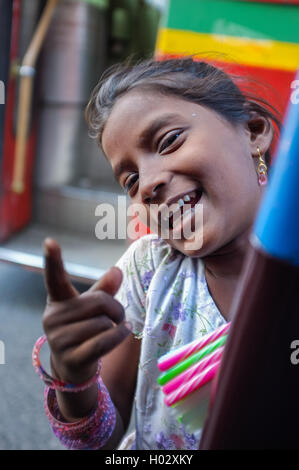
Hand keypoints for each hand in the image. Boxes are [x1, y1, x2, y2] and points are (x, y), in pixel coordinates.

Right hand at [42, 238, 129, 384]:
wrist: (73, 366)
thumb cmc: (84, 329)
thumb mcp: (93, 307)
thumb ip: (104, 289)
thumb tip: (117, 270)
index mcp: (58, 300)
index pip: (55, 278)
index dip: (52, 260)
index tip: (49, 242)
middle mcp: (53, 317)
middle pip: (99, 302)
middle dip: (115, 309)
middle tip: (117, 317)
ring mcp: (59, 339)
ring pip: (103, 323)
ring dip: (116, 326)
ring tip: (110, 331)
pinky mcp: (71, 357)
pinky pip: (104, 340)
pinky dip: (119, 335)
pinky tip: (123, 332)